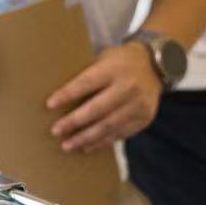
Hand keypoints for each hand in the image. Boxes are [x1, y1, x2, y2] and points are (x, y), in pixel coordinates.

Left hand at [47, 41, 161, 152]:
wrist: (156, 65)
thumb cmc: (121, 61)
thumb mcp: (105, 58)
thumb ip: (88, 73)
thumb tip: (60, 94)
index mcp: (114, 69)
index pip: (87, 83)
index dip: (67, 94)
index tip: (49, 105)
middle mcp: (128, 87)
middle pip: (97, 109)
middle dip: (74, 122)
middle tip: (56, 131)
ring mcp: (138, 105)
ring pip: (108, 126)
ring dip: (86, 138)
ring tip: (67, 145)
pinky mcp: (144, 119)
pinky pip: (120, 134)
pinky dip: (102, 142)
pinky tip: (87, 146)